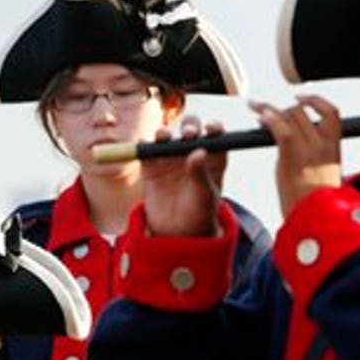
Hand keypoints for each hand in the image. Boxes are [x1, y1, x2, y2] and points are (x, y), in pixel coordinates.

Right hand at [140, 115, 226, 236]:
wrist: (177, 233)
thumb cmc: (199, 214)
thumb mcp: (204, 195)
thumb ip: (200, 173)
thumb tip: (198, 152)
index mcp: (212, 158)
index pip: (215, 136)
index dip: (214, 128)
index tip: (211, 128)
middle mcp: (190, 153)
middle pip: (190, 130)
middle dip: (189, 126)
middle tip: (189, 133)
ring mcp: (170, 159)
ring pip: (167, 137)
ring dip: (164, 133)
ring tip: (163, 136)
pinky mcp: (151, 168)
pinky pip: (146, 152)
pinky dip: (144, 145)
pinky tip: (145, 144)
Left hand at [250, 95, 342, 216]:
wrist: (317, 219)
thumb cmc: (317, 204)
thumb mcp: (324, 177)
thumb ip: (316, 160)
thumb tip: (300, 154)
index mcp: (334, 148)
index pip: (332, 113)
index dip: (316, 101)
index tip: (302, 97)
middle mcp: (323, 144)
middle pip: (304, 112)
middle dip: (284, 107)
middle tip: (266, 109)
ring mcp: (309, 149)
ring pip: (291, 115)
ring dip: (270, 108)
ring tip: (255, 106)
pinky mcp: (292, 157)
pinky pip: (282, 128)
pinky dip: (270, 118)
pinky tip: (260, 116)